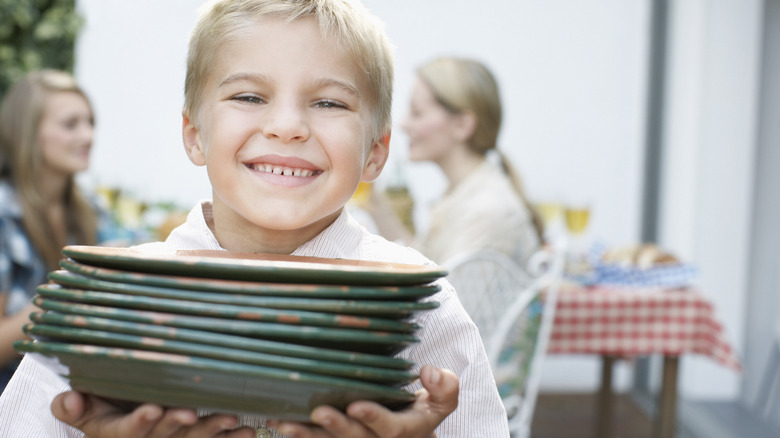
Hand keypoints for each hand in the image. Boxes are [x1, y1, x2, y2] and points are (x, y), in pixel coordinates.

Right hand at [51, 391, 255, 437]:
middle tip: (191, 413)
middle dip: (178, 423)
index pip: (129, 429)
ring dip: (212, 430)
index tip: (152, 408)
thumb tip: (70, 399)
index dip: (140, 420)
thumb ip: (73, 406)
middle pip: (165, 434)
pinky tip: (246, 431)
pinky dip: (228, 437)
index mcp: (117, 432)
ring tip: (231, 420)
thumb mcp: (80, 407)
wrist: (114, 413)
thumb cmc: (98, 404)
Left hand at [266, 365, 457, 437]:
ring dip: (307, 435)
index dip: (374, 417)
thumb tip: (428, 372)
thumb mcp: (443, 398)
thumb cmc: (423, 407)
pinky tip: (277, 422)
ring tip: (284, 423)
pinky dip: (299, 434)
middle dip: (337, 427)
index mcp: (406, 431)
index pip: (390, 428)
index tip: (357, 404)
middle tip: (318, 412)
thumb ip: (444, 386)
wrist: (410, 431)